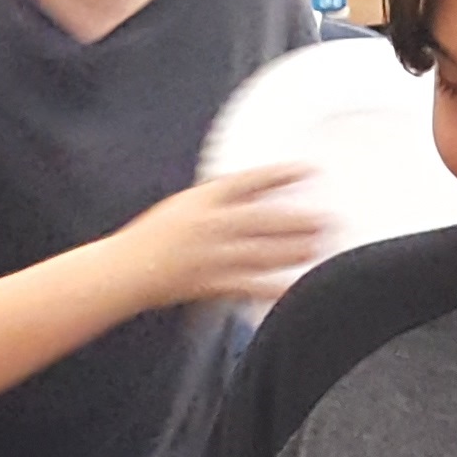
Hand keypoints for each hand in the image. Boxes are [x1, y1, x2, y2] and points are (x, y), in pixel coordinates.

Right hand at [120, 163, 340, 309]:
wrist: (126, 270)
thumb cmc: (153, 237)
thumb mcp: (185, 205)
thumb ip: (218, 200)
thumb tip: (256, 194)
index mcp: (204, 199)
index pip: (250, 181)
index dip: (282, 174)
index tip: (309, 170)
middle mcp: (211, 225)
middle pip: (265, 219)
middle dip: (299, 219)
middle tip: (329, 218)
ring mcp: (213, 255)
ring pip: (263, 251)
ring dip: (295, 248)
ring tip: (320, 244)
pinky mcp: (213, 284)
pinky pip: (251, 286)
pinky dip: (275, 287)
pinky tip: (297, 285)